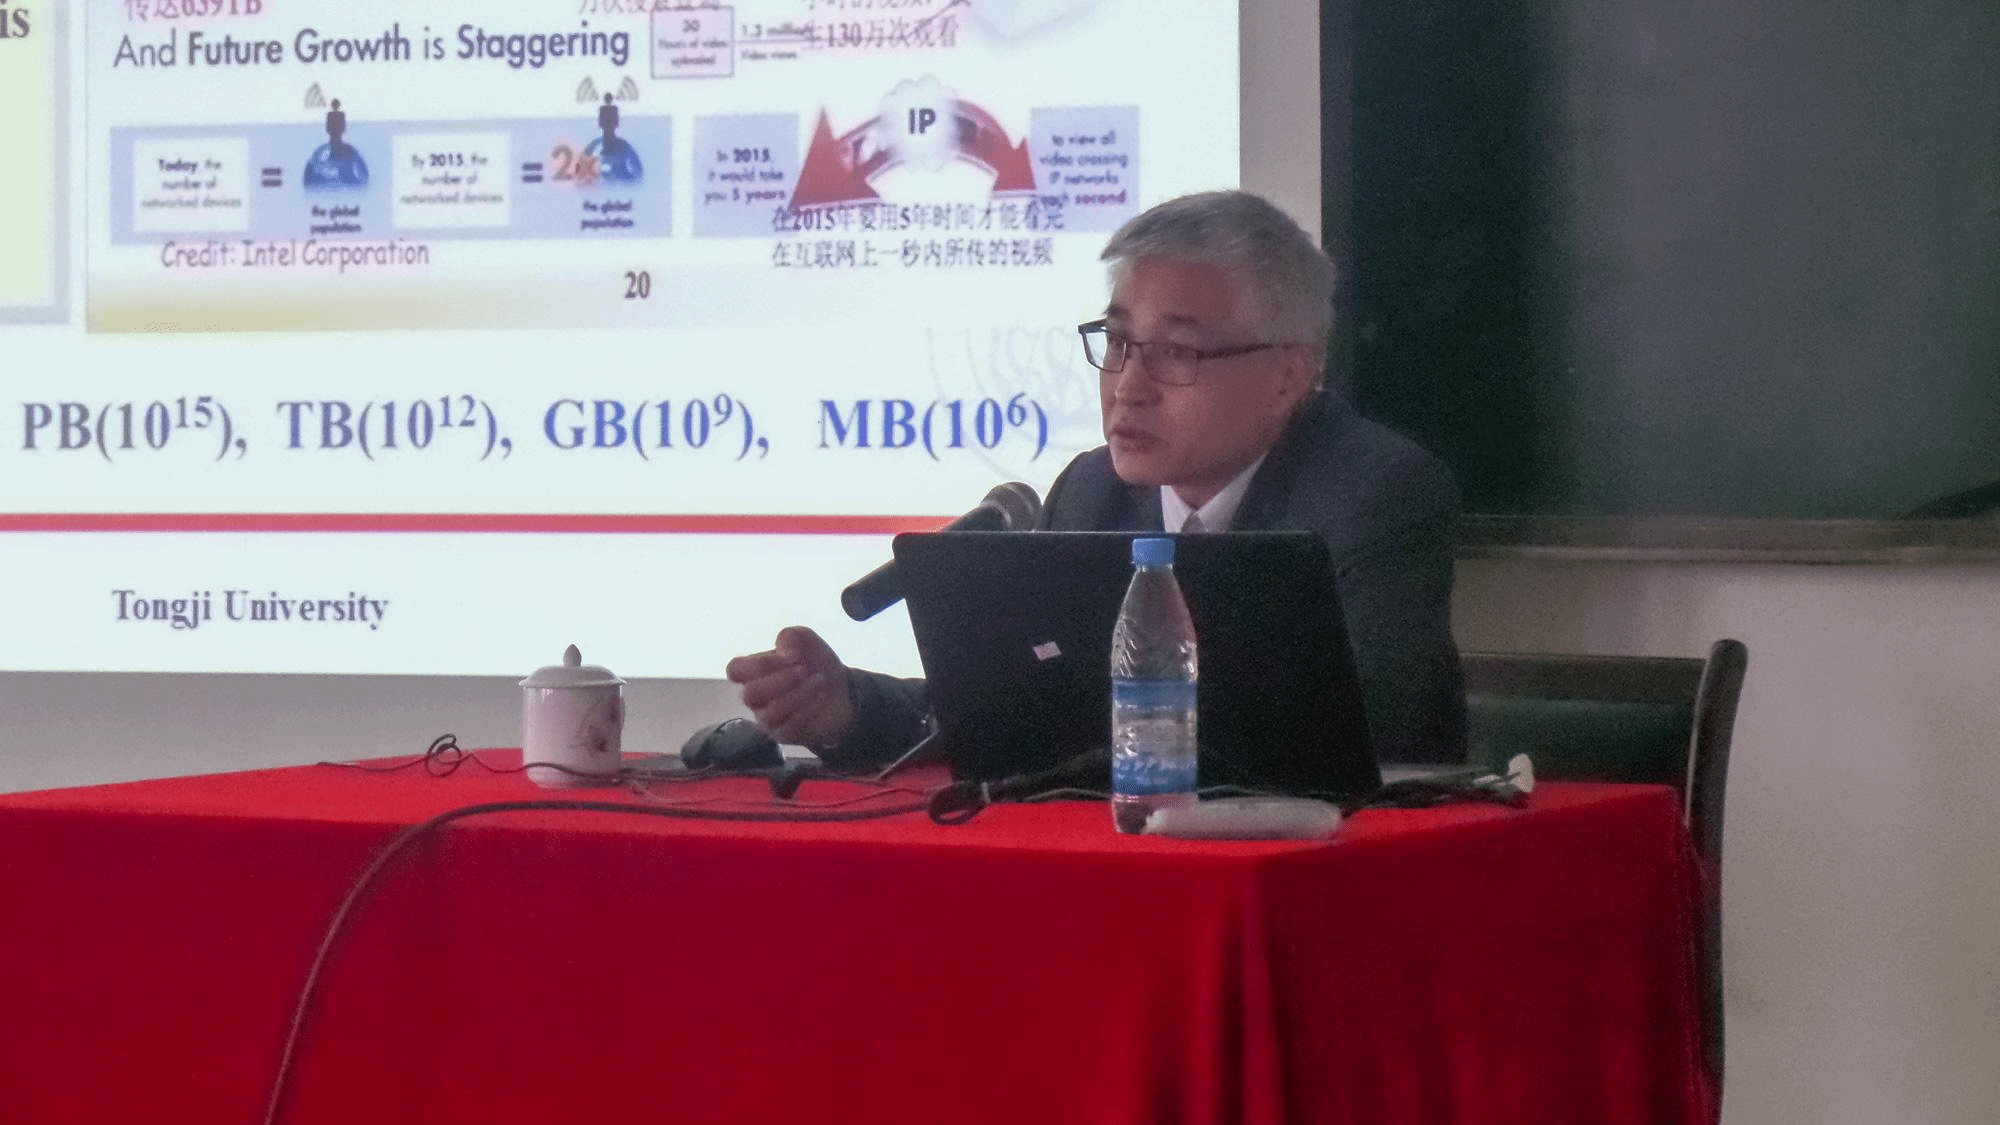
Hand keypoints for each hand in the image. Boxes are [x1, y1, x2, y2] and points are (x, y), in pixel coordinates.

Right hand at [723, 626, 854, 749]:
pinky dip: (806, 710)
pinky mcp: (783, 734)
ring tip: (819, 681)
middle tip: (804, 670)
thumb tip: (784, 649)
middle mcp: (755, 696)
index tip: (790, 656)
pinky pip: (787, 728)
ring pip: (769, 713)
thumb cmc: (814, 663)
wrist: (841, 691)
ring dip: (797, 695)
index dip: (759, 664)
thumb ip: (790, 636)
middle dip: (780, 681)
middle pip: (749, 694)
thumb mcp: (806, 640)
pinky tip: (820, 697)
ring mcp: (767, 717)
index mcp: (753, 671)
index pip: (735, 670)